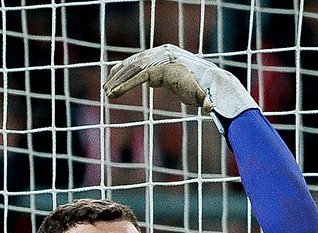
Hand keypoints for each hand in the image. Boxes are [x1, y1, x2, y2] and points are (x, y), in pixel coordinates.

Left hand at [103, 44, 254, 121]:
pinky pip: (139, 77)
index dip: (125, 69)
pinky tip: (114, 93)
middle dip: (118, 76)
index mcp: (165, 55)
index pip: (140, 61)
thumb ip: (160, 78)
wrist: (212, 87)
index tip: (113, 78)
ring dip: (118, 82)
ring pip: (134, 70)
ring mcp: (162, 61)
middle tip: (105, 89)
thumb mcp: (174, 80)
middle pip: (135, 64)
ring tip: (107, 94)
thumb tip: (150, 81)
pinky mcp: (162, 71)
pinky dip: (126, 85)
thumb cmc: (196, 87)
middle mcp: (162, 54)